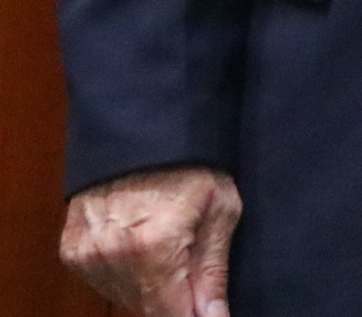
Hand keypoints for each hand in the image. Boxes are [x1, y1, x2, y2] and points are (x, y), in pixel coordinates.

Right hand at [62, 165, 239, 316]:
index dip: (194, 315)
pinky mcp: (71, 250)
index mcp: (153, 245)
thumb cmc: (192, 163)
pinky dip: (126, 273)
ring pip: (125, 297)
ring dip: (151, 285)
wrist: (143, 132)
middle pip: (148, 308)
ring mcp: (86, 254)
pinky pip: (103, 281)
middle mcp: (112, 255)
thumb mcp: (221, 209)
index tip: (208, 312)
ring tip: (169, 244)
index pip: (172, 314)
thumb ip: (213, 272)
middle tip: (191, 260)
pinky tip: (143, 242)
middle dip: (176, 297)